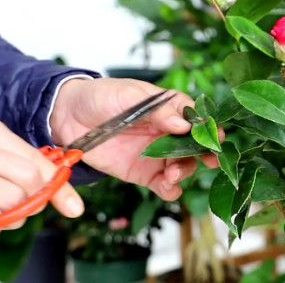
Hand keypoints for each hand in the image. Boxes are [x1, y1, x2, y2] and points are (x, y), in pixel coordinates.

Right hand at [0, 113, 83, 232]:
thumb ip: (13, 159)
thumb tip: (55, 182)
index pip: (34, 157)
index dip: (56, 182)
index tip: (69, 201)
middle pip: (29, 179)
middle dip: (35, 199)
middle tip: (28, 206)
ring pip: (11, 201)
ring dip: (14, 215)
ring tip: (2, 214)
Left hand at [49, 78, 219, 200]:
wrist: (68, 116)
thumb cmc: (101, 96)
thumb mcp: (129, 95)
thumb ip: (157, 110)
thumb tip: (184, 125)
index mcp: (168, 108)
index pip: (196, 118)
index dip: (208, 128)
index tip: (216, 138)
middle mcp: (168, 131)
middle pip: (195, 146)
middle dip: (203, 154)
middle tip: (208, 160)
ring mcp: (157, 154)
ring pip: (183, 166)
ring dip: (184, 172)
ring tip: (172, 174)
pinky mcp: (143, 173)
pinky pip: (163, 185)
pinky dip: (170, 189)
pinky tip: (168, 187)